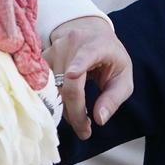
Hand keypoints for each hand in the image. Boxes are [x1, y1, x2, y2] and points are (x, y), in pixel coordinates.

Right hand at [46, 15, 132, 138]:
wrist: (92, 34)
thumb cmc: (111, 58)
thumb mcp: (123, 76)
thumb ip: (114, 98)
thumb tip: (99, 119)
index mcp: (97, 45)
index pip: (87, 55)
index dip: (79, 65)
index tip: (72, 74)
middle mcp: (73, 43)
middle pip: (68, 84)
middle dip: (75, 112)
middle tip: (85, 131)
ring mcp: (54, 49)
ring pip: (53, 88)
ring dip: (64, 108)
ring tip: (78, 117)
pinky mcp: (41, 57)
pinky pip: (42, 85)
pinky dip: (52, 100)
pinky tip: (63, 106)